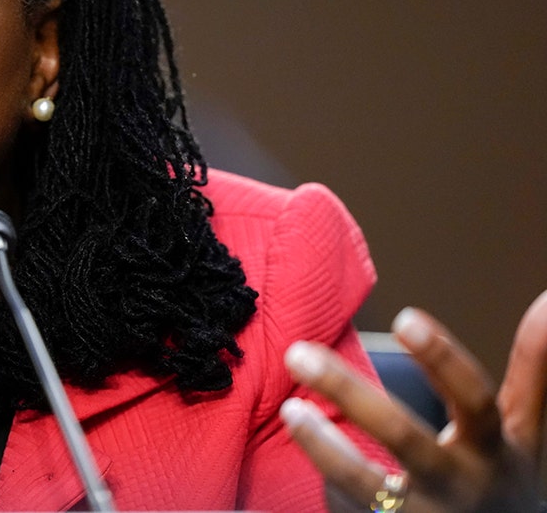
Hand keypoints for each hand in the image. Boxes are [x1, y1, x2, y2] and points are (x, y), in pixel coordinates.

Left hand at [280, 292, 546, 511]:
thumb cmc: (500, 480)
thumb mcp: (523, 432)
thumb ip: (532, 370)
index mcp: (493, 451)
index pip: (473, 400)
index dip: (443, 360)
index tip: (405, 318)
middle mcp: (459, 487)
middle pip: (404, 438)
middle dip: (350, 394)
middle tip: (297, 352)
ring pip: (366, 486)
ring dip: (322, 447)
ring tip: (290, 408)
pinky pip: (351, 511)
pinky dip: (328, 482)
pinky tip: (309, 447)